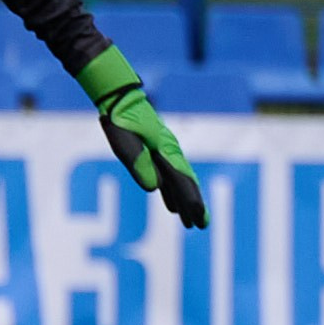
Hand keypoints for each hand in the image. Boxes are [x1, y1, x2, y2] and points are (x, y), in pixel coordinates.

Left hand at [77, 46, 206, 227]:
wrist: (120, 99)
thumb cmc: (121, 120)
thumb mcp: (125, 143)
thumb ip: (139, 163)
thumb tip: (155, 188)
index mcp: (165, 151)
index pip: (182, 181)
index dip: (191, 201)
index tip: (199, 219)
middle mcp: (170, 153)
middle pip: (186, 183)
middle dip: (194, 205)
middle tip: (203, 225)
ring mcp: (165, 153)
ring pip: (179, 182)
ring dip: (185, 201)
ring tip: (191, 221)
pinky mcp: (157, 152)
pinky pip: (168, 176)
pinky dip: (172, 192)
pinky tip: (171, 205)